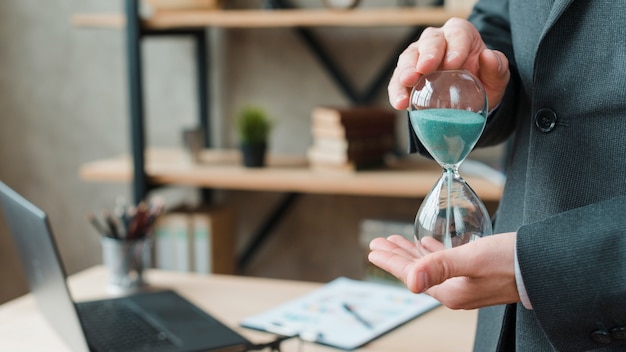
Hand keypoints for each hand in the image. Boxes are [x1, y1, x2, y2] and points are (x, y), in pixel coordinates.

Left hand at [368, 232, 519, 309]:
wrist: (545, 267)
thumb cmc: (511, 261)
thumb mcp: (472, 260)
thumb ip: (440, 267)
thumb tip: (411, 281)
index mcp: (450, 291)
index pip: (410, 274)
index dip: (390, 261)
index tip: (373, 249)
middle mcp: (455, 291)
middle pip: (416, 271)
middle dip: (395, 256)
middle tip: (377, 242)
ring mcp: (465, 285)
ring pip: (429, 266)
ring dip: (411, 253)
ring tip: (395, 240)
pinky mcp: (476, 276)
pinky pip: (445, 264)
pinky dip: (432, 253)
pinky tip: (427, 244)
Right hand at [388, 17, 509, 111]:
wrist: (468, 100)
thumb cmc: (482, 82)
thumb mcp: (496, 77)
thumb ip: (497, 67)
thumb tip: (488, 56)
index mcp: (460, 34)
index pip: (457, 34)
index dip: (454, 47)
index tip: (453, 64)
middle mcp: (437, 40)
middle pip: (430, 41)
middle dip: (427, 55)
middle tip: (424, 69)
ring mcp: (418, 57)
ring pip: (409, 57)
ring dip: (406, 70)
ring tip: (407, 82)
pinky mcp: (406, 76)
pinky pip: (397, 81)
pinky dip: (397, 91)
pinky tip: (400, 102)